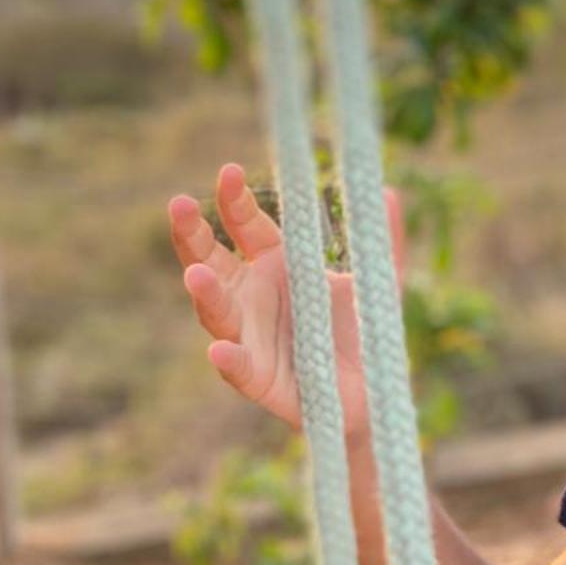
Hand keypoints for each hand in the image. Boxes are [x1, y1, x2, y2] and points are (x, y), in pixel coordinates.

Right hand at [168, 162, 403, 439]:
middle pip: (213, 261)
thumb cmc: (366, 331)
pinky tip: (220, 350)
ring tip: (196, 275)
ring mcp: (251, 338)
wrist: (376, 392)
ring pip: (218, 314)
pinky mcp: (262, 381)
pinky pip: (241, 370)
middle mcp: (254, 298)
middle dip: (193, 235)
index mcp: (278, 266)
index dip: (236, 201)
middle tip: (178, 204)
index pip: (248, 226)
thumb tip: (386, 193)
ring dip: (205, 295)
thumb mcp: (381, 280)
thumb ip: (385, 240)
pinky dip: (229, 360)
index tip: (229, 171)